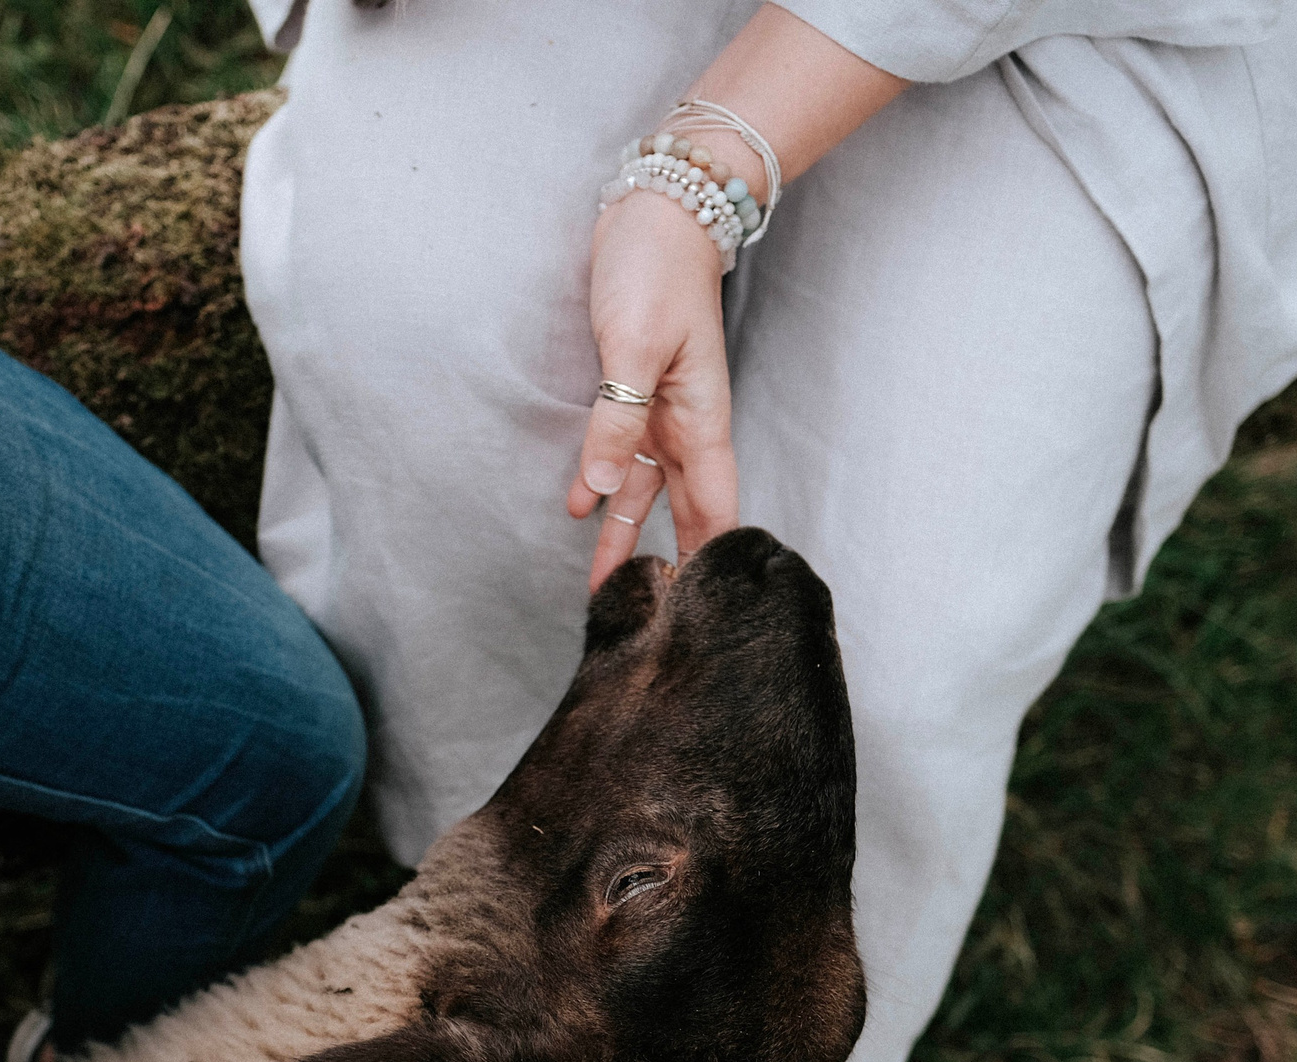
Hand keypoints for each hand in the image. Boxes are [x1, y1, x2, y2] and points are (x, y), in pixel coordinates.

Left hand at [565, 162, 740, 590]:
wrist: (659, 208)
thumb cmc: (657, 269)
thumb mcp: (633, 346)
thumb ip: (616, 418)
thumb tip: (600, 488)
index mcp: (700, 422)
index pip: (715, 510)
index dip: (709, 560)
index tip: (699, 613)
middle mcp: (683, 425)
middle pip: (682, 512)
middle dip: (669, 563)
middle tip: (647, 617)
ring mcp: (658, 409)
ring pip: (644, 488)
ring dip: (624, 532)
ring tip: (602, 583)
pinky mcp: (631, 389)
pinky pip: (620, 452)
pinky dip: (603, 485)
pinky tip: (581, 508)